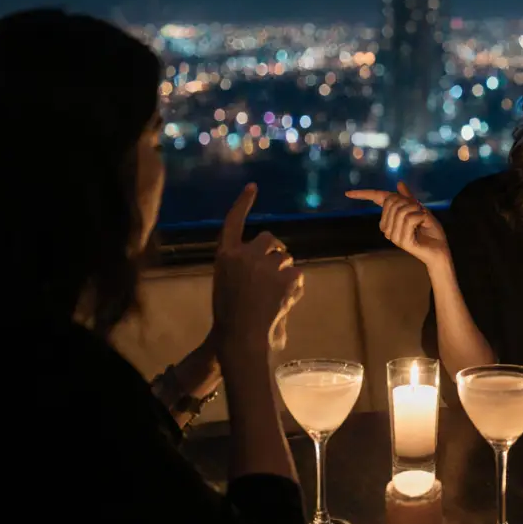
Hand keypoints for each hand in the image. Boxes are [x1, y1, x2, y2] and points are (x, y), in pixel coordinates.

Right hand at [212, 183, 305, 356]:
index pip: (233, 222)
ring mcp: (265, 265)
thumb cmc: (231, 314)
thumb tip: (274, 254)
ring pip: (285, 258)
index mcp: (225, 255)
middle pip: (269, 239)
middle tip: (274, 271)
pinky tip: (284, 300)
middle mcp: (244, 255)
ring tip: (274, 294)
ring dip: (285, 270)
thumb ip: (244, 265)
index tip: (253, 187)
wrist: (240, 336)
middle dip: (275, 251)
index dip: (243, 203)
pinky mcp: (285, 277)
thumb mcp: (227, 282)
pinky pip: (297, 273)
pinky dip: (295, 285)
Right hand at [345, 181, 448, 267]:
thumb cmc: (430, 231)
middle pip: (393, 201)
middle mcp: (387, 227)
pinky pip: (409, 219)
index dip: (362, 194)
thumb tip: (399, 183)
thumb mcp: (420, 209)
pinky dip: (420, 217)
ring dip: (417, 210)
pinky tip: (423, 224)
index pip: (376, 201)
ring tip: (422, 219)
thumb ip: (409, 198)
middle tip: (420, 212)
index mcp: (389, 219)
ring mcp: (393, 235)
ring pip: (402, 210)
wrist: (440, 249)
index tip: (347, 193)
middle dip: (410, 202)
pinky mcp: (401, 241)